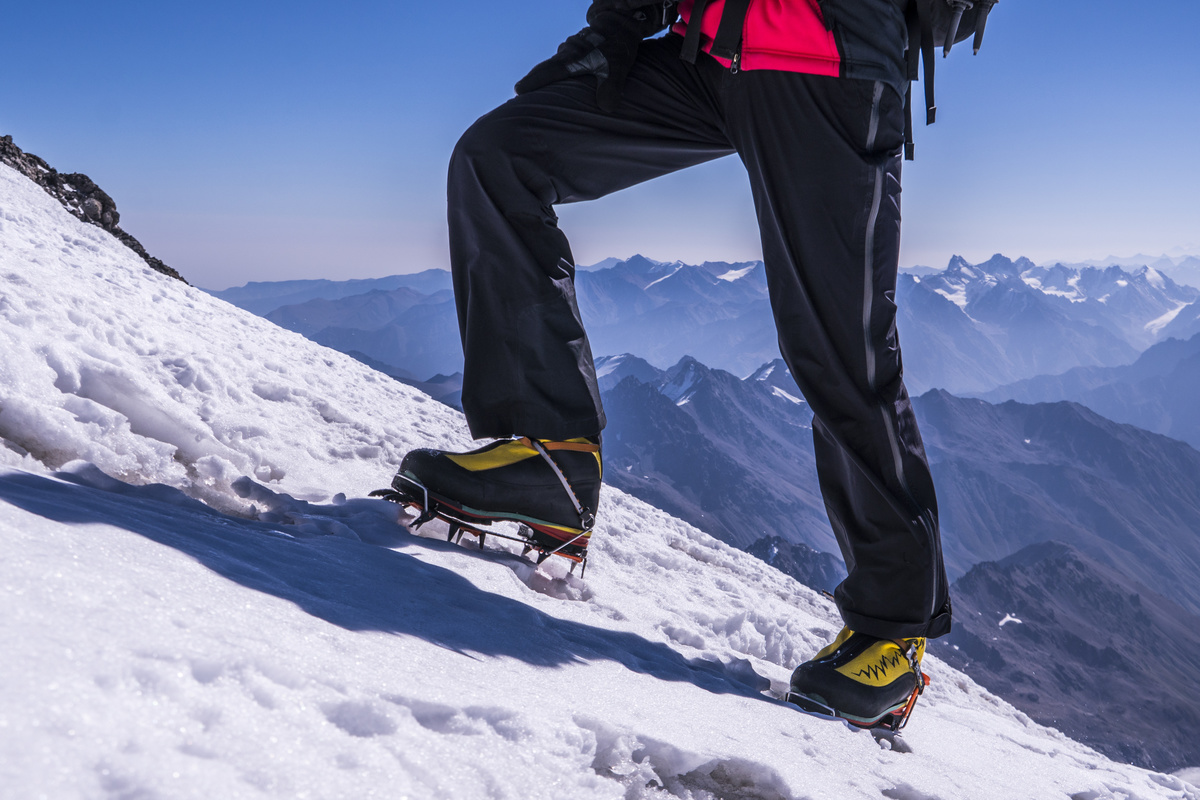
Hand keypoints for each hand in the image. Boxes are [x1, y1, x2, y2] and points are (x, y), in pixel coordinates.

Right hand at [515, 4, 677, 112]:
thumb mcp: (619, 66)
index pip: (549, 71)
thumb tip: (607, 107)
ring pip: (550, 66)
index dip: (534, 81)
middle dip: (532, 81)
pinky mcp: (574, 51)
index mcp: (573, 58)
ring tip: (529, 92)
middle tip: (517, 95)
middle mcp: (567, 53)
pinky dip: (552, 72)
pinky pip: (558, 64)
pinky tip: (549, 82)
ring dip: (540, 77)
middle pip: (543, 69)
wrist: (621, 23)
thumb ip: (612, 86)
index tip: (519, 91)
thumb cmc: (618, 46)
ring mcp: (569, 51)